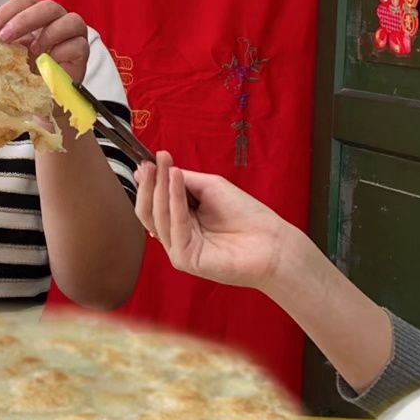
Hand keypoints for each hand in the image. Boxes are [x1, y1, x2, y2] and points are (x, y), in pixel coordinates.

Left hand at [0, 0, 88, 81]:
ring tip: (33, 51)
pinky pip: (78, 45)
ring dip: (49, 33)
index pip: (25, 1)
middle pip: (48, 6)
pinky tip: (48, 63)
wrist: (39, 102)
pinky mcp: (82, 54)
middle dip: (25, 19)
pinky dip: (62, 52)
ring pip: (71, 20)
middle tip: (5, 37)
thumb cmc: (23, 76)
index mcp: (35, 19)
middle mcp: (55, 22)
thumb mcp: (5, 56)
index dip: (9, 10)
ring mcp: (72, 36)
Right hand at [135, 150, 302, 290]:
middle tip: (149, 164)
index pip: (155, 202)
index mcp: (180, 220)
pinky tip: (175, 179)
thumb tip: (154, 168)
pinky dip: (174, 200)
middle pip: (149, 211)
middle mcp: (176, 235)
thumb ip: (181, 181)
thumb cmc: (246, 214)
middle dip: (148, 185)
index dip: (149, 181)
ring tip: (164, 168)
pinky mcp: (184, 259)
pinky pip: (175, 226)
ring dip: (159, 189)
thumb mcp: (209, 187)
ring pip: (157, 218)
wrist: (270, 240)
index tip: (148, 160)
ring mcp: (179, 248)